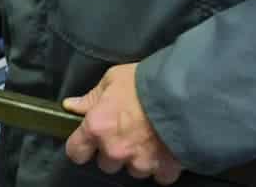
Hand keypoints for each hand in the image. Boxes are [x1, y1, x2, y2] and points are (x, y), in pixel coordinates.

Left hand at [63, 64, 182, 184]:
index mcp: (97, 127)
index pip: (75, 152)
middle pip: (106, 164)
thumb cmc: (144, 83)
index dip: (81, 147)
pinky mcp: (163, 169)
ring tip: (149, 137)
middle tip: (126, 133)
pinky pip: (159, 175)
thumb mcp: (112, 80)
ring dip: (138, 158)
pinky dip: (162, 165)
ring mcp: (140, 163)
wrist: (184, 93)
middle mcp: (114, 150)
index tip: (87, 142)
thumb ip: (91, 98)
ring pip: (133, 170)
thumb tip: (71, 106)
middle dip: (113, 152)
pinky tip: (166, 147)